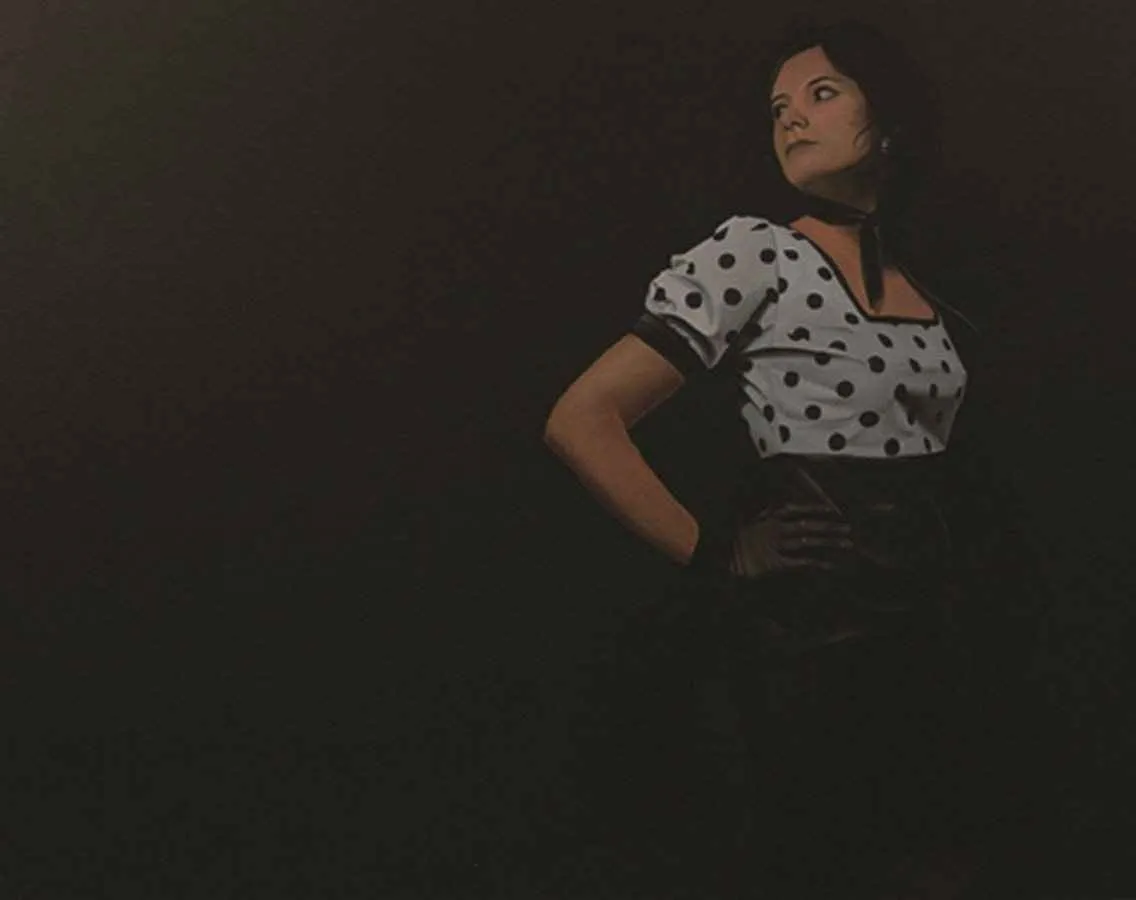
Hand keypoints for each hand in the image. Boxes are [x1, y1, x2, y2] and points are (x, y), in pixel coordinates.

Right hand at [729, 502, 855, 576]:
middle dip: (828, 526)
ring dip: (828, 542)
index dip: (815, 508)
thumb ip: (763, 511)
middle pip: (807, 525)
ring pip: (807, 542)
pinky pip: (800, 562)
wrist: (723, 562)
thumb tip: (775, 502)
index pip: (796, 509)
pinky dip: (816, 563)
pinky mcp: (775, 563)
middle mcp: (774, 530)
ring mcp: (775, 546)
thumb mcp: (747, 520)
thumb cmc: (735, 542)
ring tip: (845, 543)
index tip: (831, 509)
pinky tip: (829, 564)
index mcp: (768, 517)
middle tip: (847, 527)